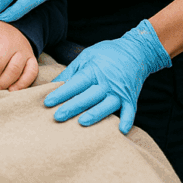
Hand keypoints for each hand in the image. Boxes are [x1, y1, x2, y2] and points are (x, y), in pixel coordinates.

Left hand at [44, 20, 170, 133]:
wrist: (135, 51)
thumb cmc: (106, 54)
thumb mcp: (86, 56)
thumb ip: (71, 71)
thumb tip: (53, 85)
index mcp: (94, 70)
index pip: (75, 83)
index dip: (61, 93)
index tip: (47, 102)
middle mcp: (107, 82)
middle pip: (88, 96)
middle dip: (72, 107)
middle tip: (57, 117)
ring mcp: (120, 91)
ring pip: (106, 105)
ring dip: (95, 114)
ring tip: (81, 123)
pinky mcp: (131, 98)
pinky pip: (130, 110)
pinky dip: (127, 120)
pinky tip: (121, 131)